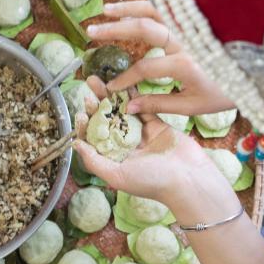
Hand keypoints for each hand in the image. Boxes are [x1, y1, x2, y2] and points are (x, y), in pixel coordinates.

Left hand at [74, 76, 237, 217]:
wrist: (188, 179)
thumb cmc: (153, 183)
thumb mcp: (117, 176)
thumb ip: (94, 161)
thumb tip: (74, 144)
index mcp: (114, 159)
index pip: (95, 138)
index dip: (86, 125)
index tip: (82, 113)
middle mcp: (125, 146)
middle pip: (106, 121)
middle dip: (96, 105)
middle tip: (89, 88)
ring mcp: (141, 134)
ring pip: (122, 111)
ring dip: (111, 96)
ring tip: (99, 80)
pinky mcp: (157, 124)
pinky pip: (143, 107)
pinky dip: (133, 95)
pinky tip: (123, 83)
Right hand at [86, 1, 234, 115]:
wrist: (261, 74)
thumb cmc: (228, 92)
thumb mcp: (194, 106)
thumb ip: (159, 104)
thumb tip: (128, 106)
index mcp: (187, 63)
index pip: (145, 67)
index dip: (124, 78)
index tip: (110, 87)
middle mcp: (188, 39)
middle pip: (145, 28)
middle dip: (115, 30)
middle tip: (91, 32)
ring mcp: (192, 26)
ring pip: (156, 9)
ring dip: (128, 8)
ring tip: (106, 11)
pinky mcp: (196, 19)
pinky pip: (168, 6)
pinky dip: (147, 4)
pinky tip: (132, 8)